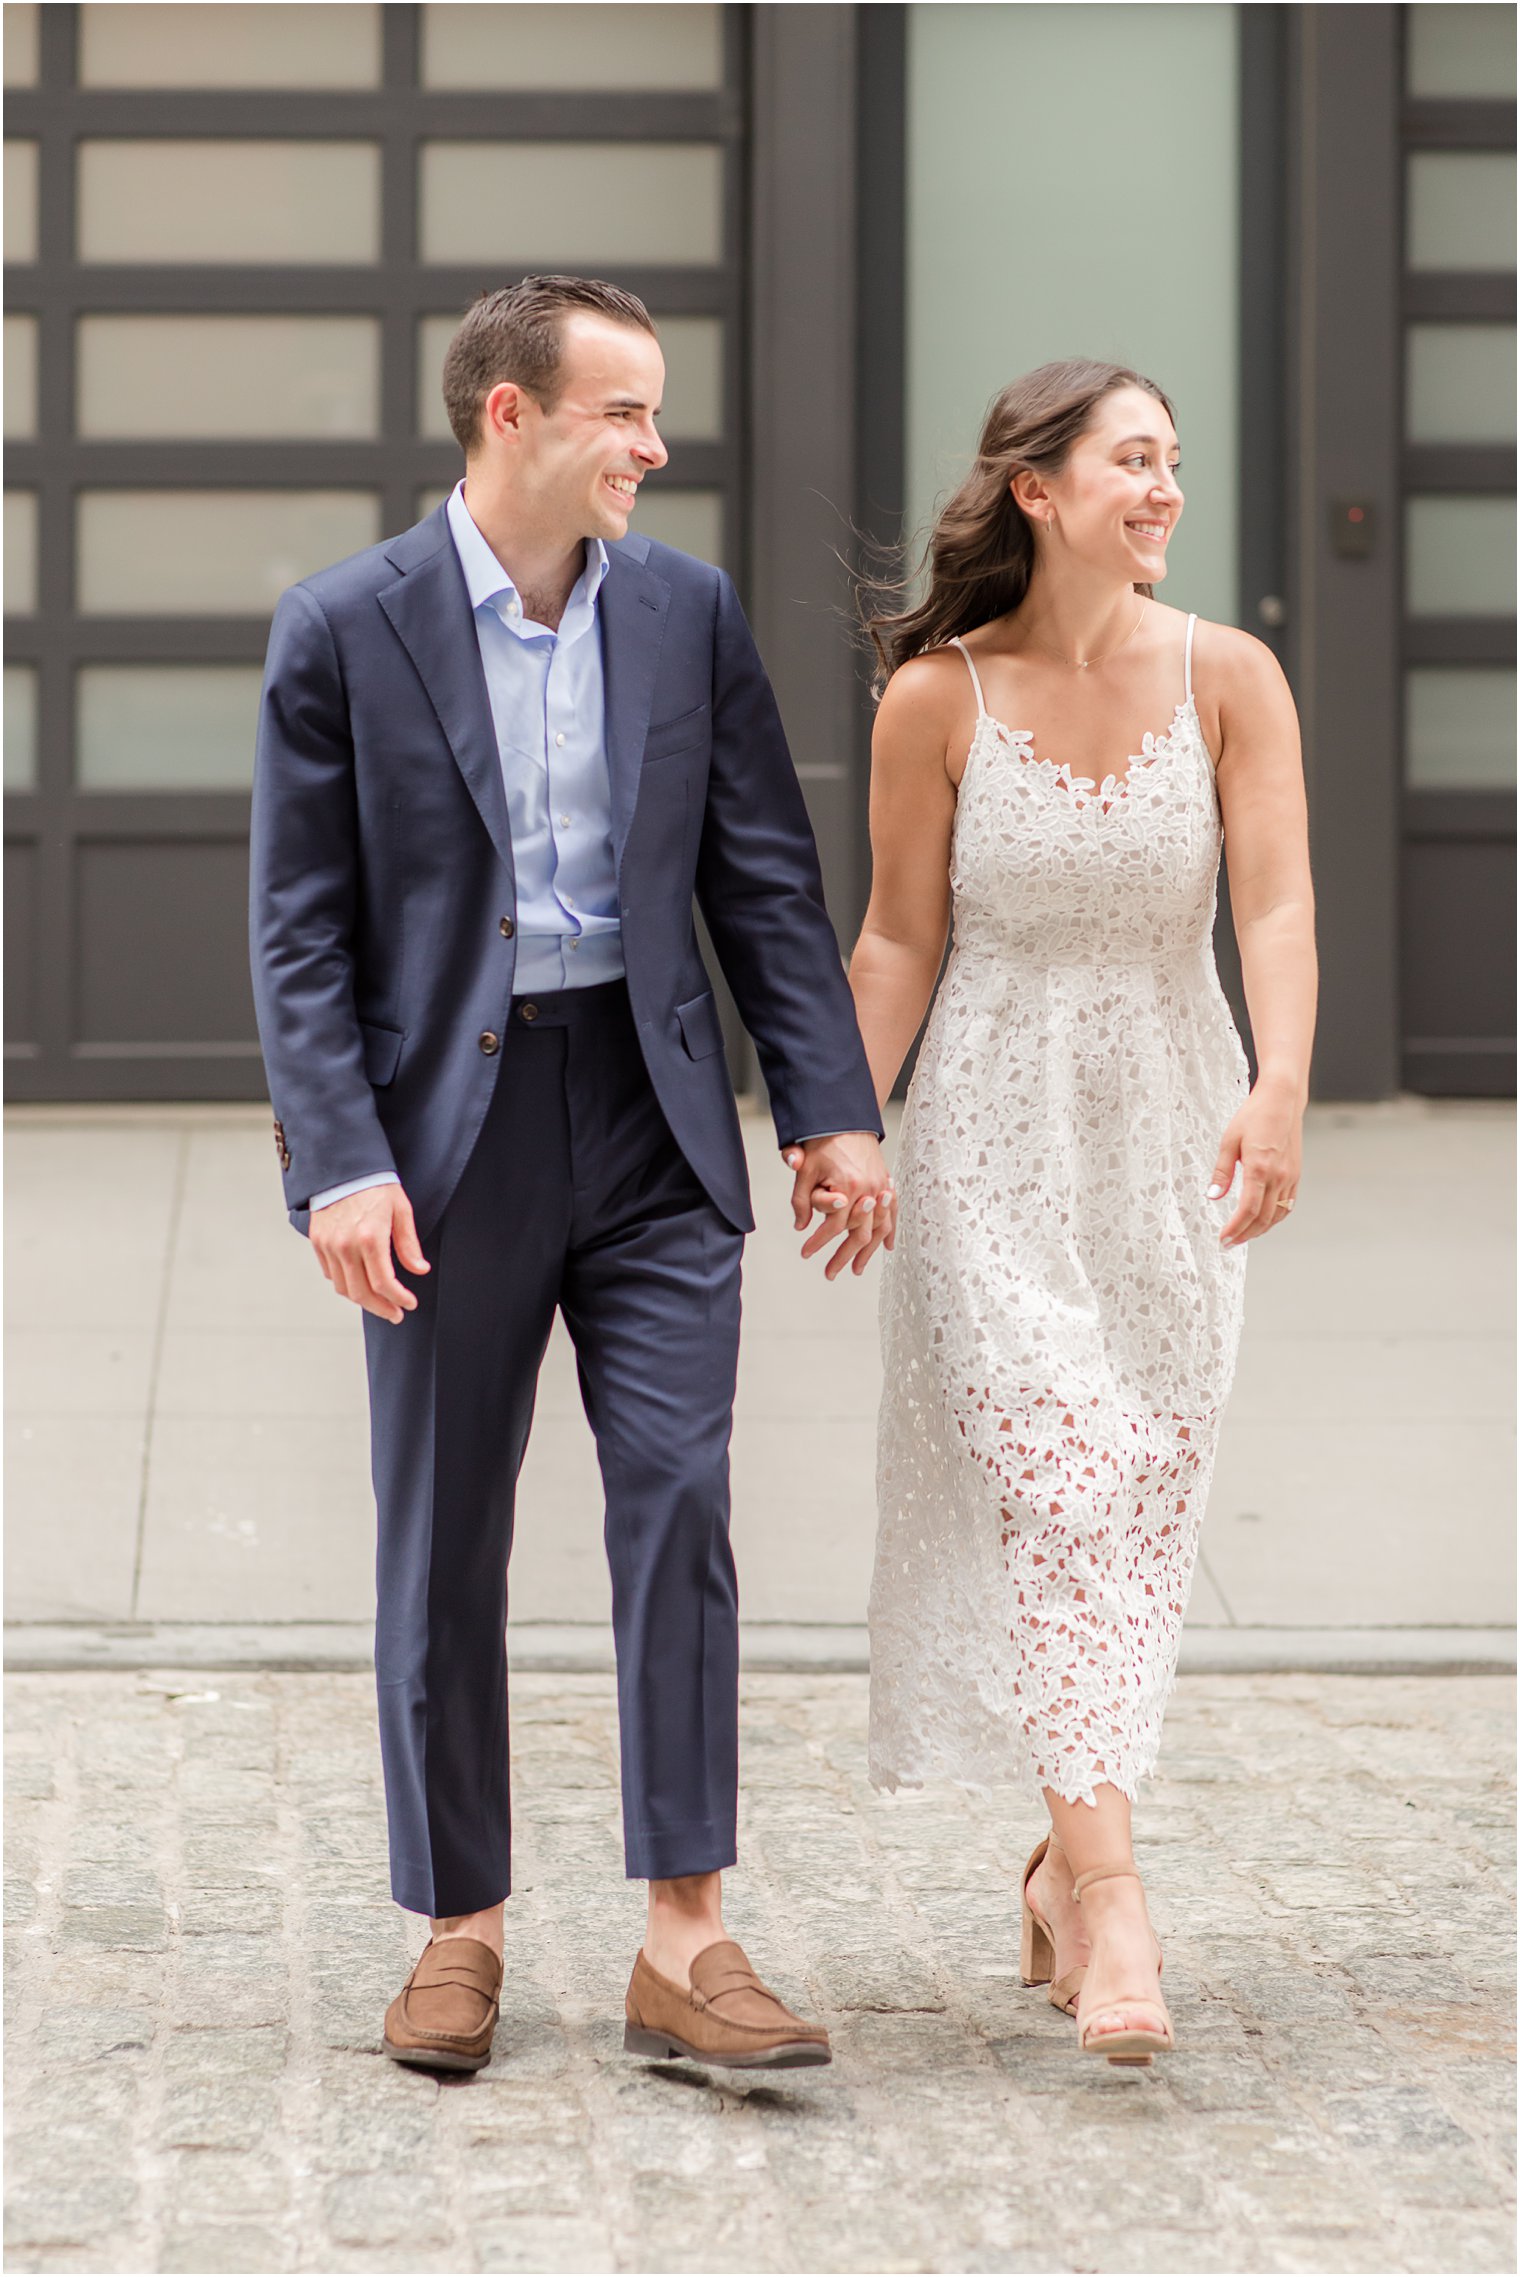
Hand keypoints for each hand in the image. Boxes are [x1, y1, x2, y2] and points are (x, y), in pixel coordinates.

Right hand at [310, 1182, 429, 1322]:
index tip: (409, 1304)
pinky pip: (330, 1273)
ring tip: (380, 1302)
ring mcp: (328, 1245)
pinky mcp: (318, 1242)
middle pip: (362, 1293)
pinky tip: (360, 1282)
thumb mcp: (401, 1210)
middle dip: (381, 1309)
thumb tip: (420, 1270)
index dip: (398, 1299)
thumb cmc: (376, 1185)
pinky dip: (346, 1284)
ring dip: (363, 1300)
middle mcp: (346, 1245)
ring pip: (344, 1288)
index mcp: (370, 1238)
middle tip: (396, 1314)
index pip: (384, 1283)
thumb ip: (408, 1244)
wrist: (343, 1166)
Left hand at [780, 1133, 895, 1278]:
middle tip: (830, 1274)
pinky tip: (887, 1247)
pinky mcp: (887, 1183)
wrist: (846, 1119)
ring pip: (879, 1228)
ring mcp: (882, 1187)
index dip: (817, 1242)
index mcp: (848, 1187)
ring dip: (868, 1252)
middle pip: (859, 1234)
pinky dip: (890, 1230)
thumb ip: (801, 1200)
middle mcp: (869, 1190)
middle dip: (843, 1256)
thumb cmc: (822, 1143)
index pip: (833, 1226)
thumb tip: (800, 1226)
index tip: (805, 1253)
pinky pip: (893, 1212)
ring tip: (856, 1269)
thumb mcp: (805, 1170)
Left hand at [1209, 1080, 1302, 1247]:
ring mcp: (1290, 1177)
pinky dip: (1274, 1218)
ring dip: (1259, 1230)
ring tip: (1242, 1236)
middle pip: (1262, 1218)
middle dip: (1244, 1234)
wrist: (1282, 1100)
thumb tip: (1213, 1197)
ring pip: (1276, 1215)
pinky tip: (1262, 1221)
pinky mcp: (1296, 1175)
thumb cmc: (1253, 1116)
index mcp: (1260, 1168)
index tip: (1223, 1239)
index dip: (1235, 1228)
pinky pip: (1287, 1205)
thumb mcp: (1229, 1141)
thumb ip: (1222, 1172)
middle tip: (1228, 1244)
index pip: (1247, 1210)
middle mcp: (1279, 1176)